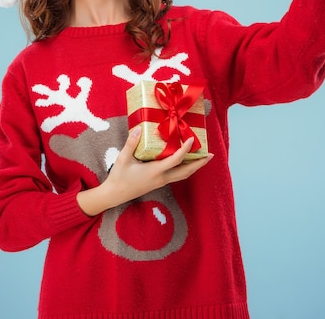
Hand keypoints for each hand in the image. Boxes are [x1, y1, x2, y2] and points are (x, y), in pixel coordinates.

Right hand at [76, 127, 212, 215]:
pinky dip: (184, 168)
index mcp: (154, 171)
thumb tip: (139, 128)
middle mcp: (161, 178)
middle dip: (199, 164)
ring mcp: (161, 182)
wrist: (114, 195)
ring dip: (194, 167)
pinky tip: (185, 162)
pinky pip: (176, 176)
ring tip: (203, 158)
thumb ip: (132, 143)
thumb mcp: (123, 158)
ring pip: (182, 175)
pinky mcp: (158, 183)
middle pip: (186, 172)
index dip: (185, 150)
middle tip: (210, 155)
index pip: (175, 160)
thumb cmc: (119, 177)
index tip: (192, 139)